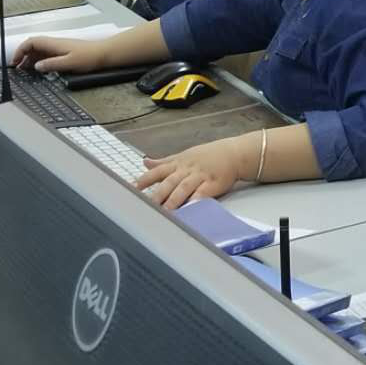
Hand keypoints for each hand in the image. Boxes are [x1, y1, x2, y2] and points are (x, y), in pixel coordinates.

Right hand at [12, 34, 114, 73]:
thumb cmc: (89, 57)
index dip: (20, 50)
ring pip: (39, 51)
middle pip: (33, 46)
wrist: (105, 54)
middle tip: (18, 69)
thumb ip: (52, 64)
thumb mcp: (69, 63)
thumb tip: (36, 66)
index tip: (15, 62)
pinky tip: (40, 70)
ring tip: (26, 71)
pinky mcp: (64, 53)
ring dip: (31, 60)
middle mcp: (55, 44)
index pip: (31, 42)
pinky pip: (47, 55)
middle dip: (23, 56)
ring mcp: (59, 48)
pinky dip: (40, 61)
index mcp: (54, 44)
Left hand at [133, 135, 251, 210]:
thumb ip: (164, 162)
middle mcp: (187, 169)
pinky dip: (196, 201)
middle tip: (145, 205)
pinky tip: (190, 208)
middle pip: (169, 182)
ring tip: (165, 211)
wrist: (234, 153)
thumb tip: (145, 162)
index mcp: (178, 163)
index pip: (158, 171)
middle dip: (157, 194)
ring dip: (174, 200)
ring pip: (184, 188)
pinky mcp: (213, 184)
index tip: (131, 189)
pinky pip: (203, 193)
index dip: (144, 180)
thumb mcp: (184, 156)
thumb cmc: (208, 156)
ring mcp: (200, 176)